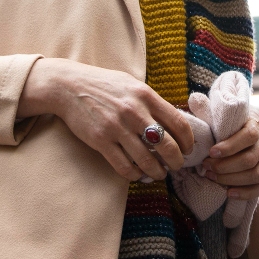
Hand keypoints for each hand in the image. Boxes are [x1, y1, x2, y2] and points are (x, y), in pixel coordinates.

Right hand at [17, 57, 192, 181]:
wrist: (69, 86)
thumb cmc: (104, 84)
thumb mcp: (133, 85)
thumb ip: (152, 101)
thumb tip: (173, 121)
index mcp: (146, 96)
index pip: (179, 123)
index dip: (188, 141)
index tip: (188, 149)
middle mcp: (135, 112)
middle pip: (168, 146)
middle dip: (177, 161)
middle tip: (177, 166)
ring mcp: (117, 127)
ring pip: (147, 160)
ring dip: (157, 172)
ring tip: (159, 173)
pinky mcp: (101, 141)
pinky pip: (124, 166)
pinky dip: (135, 174)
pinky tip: (137, 173)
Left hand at [201, 104, 258, 200]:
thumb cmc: (244, 120)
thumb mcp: (234, 111)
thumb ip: (215, 108)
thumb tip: (193, 100)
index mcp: (258, 122)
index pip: (248, 135)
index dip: (229, 146)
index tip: (211, 152)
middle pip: (249, 159)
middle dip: (224, 167)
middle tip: (206, 167)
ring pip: (255, 174)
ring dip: (231, 179)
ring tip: (212, 177)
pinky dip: (246, 193)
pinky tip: (229, 192)